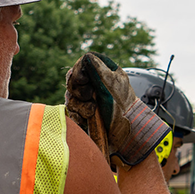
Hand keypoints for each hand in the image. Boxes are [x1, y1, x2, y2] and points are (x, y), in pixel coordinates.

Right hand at [64, 52, 170, 166]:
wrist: (124, 136)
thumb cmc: (124, 110)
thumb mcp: (115, 86)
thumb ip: (100, 70)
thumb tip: (86, 57)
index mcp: (103, 73)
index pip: (82, 64)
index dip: (78, 71)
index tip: (83, 80)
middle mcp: (93, 85)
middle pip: (72, 81)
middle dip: (80, 91)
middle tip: (91, 97)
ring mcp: (85, 100)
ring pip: (70, 97)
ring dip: (81, 106)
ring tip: (93, 112)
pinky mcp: (80, 114)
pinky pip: (70, 112)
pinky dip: (78, 116)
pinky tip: (88, 119)